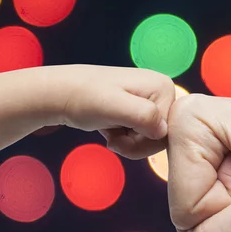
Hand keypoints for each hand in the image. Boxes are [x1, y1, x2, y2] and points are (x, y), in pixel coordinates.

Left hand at [48, 64, 175, 159]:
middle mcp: (163, 91)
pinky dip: (126, 138)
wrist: (61, 94)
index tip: (119, 136)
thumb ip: (143, 116)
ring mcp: (153, 100)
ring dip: (130, 143)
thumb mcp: (113, 107)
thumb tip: (164, 131)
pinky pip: (143, 135)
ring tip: (111, 131)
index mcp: (164, 87)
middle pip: (162, 137)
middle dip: (136, 144)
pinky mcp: (142, 109)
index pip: (169, 132)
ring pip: (152, 139)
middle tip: (113, 137)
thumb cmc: (83, 98)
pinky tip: (112, 128)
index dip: (144, 142)